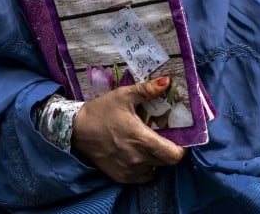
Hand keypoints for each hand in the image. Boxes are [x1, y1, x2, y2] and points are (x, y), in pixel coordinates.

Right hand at [71, 76, 186, 183]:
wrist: (77, 130)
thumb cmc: (102, 111)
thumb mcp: (124, 96)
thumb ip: (147, 90)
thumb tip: (168, 81)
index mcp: (141, 139)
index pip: (173, 155)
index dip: (181, 148)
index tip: (180, 138)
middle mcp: (138, 159)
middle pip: (167, 162)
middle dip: (170, 150)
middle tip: (165, 138)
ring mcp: (129, 171)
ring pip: (155, 169)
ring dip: (157, 159)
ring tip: (149, 144)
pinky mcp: (121, 177)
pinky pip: (143, 176)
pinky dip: (146, 167)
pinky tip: (139, 154)